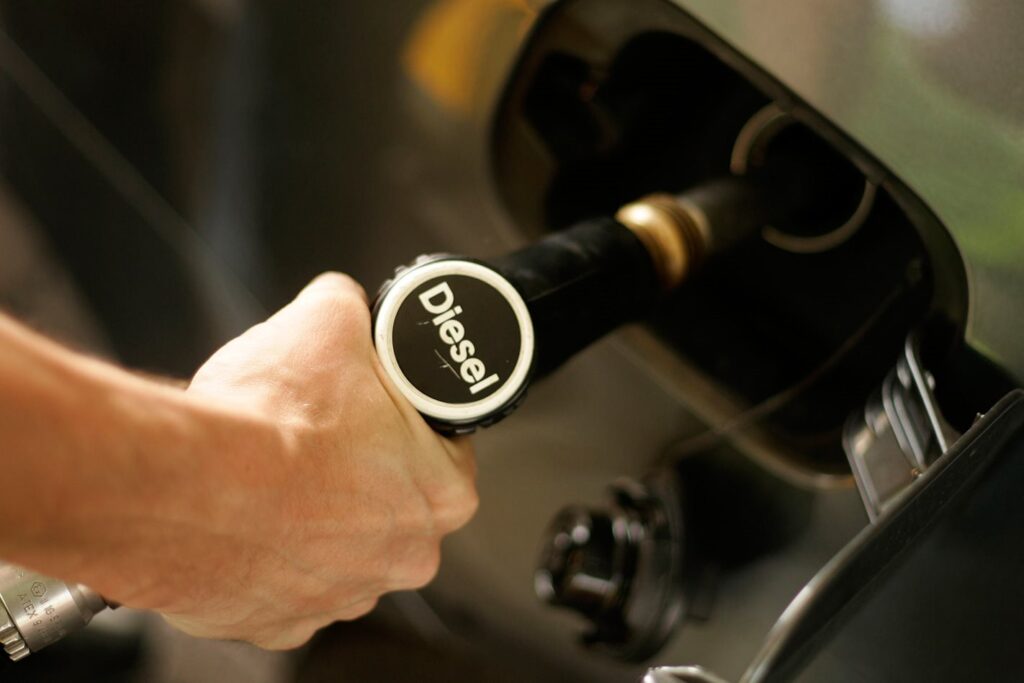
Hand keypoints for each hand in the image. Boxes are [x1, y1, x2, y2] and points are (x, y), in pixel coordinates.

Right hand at [160, 273, 477, 647]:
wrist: (180, 487)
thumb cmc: (268, 423)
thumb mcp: (327, 320)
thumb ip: (352, 308)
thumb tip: (348, 300)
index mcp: (440, 491)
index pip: (445, 448)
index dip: (409, 422)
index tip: (376, 410)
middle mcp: (403, 555)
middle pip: (393, 501)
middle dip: (361, 470)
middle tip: (319, 437)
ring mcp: (341, 596)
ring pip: (337, 546)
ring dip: (312, 516)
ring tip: (275, 475)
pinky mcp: (278, 622)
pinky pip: (282, 581)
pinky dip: (264, 552)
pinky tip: (243, 517)